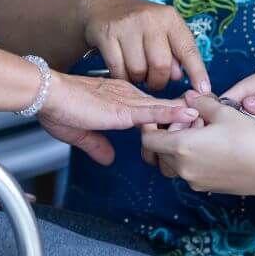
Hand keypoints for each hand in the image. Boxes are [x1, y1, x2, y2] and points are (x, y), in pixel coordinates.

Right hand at [38, 71, 197, 165]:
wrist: (46, 95)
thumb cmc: (58, 109)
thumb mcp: (81, 133)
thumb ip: (97, 145)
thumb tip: (109, 159)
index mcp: (118, 100)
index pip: (149, 110)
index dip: (168, 115)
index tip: (187, 119)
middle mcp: (126, 97)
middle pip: (161, 108)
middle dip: (183, 113)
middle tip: (208, 116)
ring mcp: (126, 102)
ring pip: (161, 109)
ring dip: (183, 114)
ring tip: (207, 116)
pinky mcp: (122, 108)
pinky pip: (150, 112)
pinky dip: (170, 114)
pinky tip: (187, 115)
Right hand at [76, 0, 210, 92]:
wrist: (102, 6)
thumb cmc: (139, 24)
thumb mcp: (161, 30)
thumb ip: (174, 52)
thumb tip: (179, 76)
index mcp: (169, 17)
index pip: (187, 49)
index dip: (197, 72)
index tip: (203, 90)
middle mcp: (150, 18)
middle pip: (161, 65)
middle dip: (159, 81)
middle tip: (154, 82)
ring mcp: (127, 25)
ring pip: (138, 70)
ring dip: (139, 79)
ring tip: (138, 72)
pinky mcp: (107, 34)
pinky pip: (118, 69)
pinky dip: (122, 77)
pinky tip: (123, 72)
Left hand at [139, 93, 254, 198]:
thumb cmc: (249, 139)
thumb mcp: (224, 112)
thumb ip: (201, 103)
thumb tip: (189, 96)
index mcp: (182, 147)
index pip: (148, 140)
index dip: (152, 126)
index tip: (166, 115)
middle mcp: (183, 168)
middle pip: (158, 153)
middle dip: (167, 135)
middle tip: (190, 120)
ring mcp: (194, 181)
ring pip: (172, 164)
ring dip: (178, 148)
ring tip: (201, 133)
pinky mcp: (206, 187)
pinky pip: (188, 172)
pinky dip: (190, 159)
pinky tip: (212, 145)